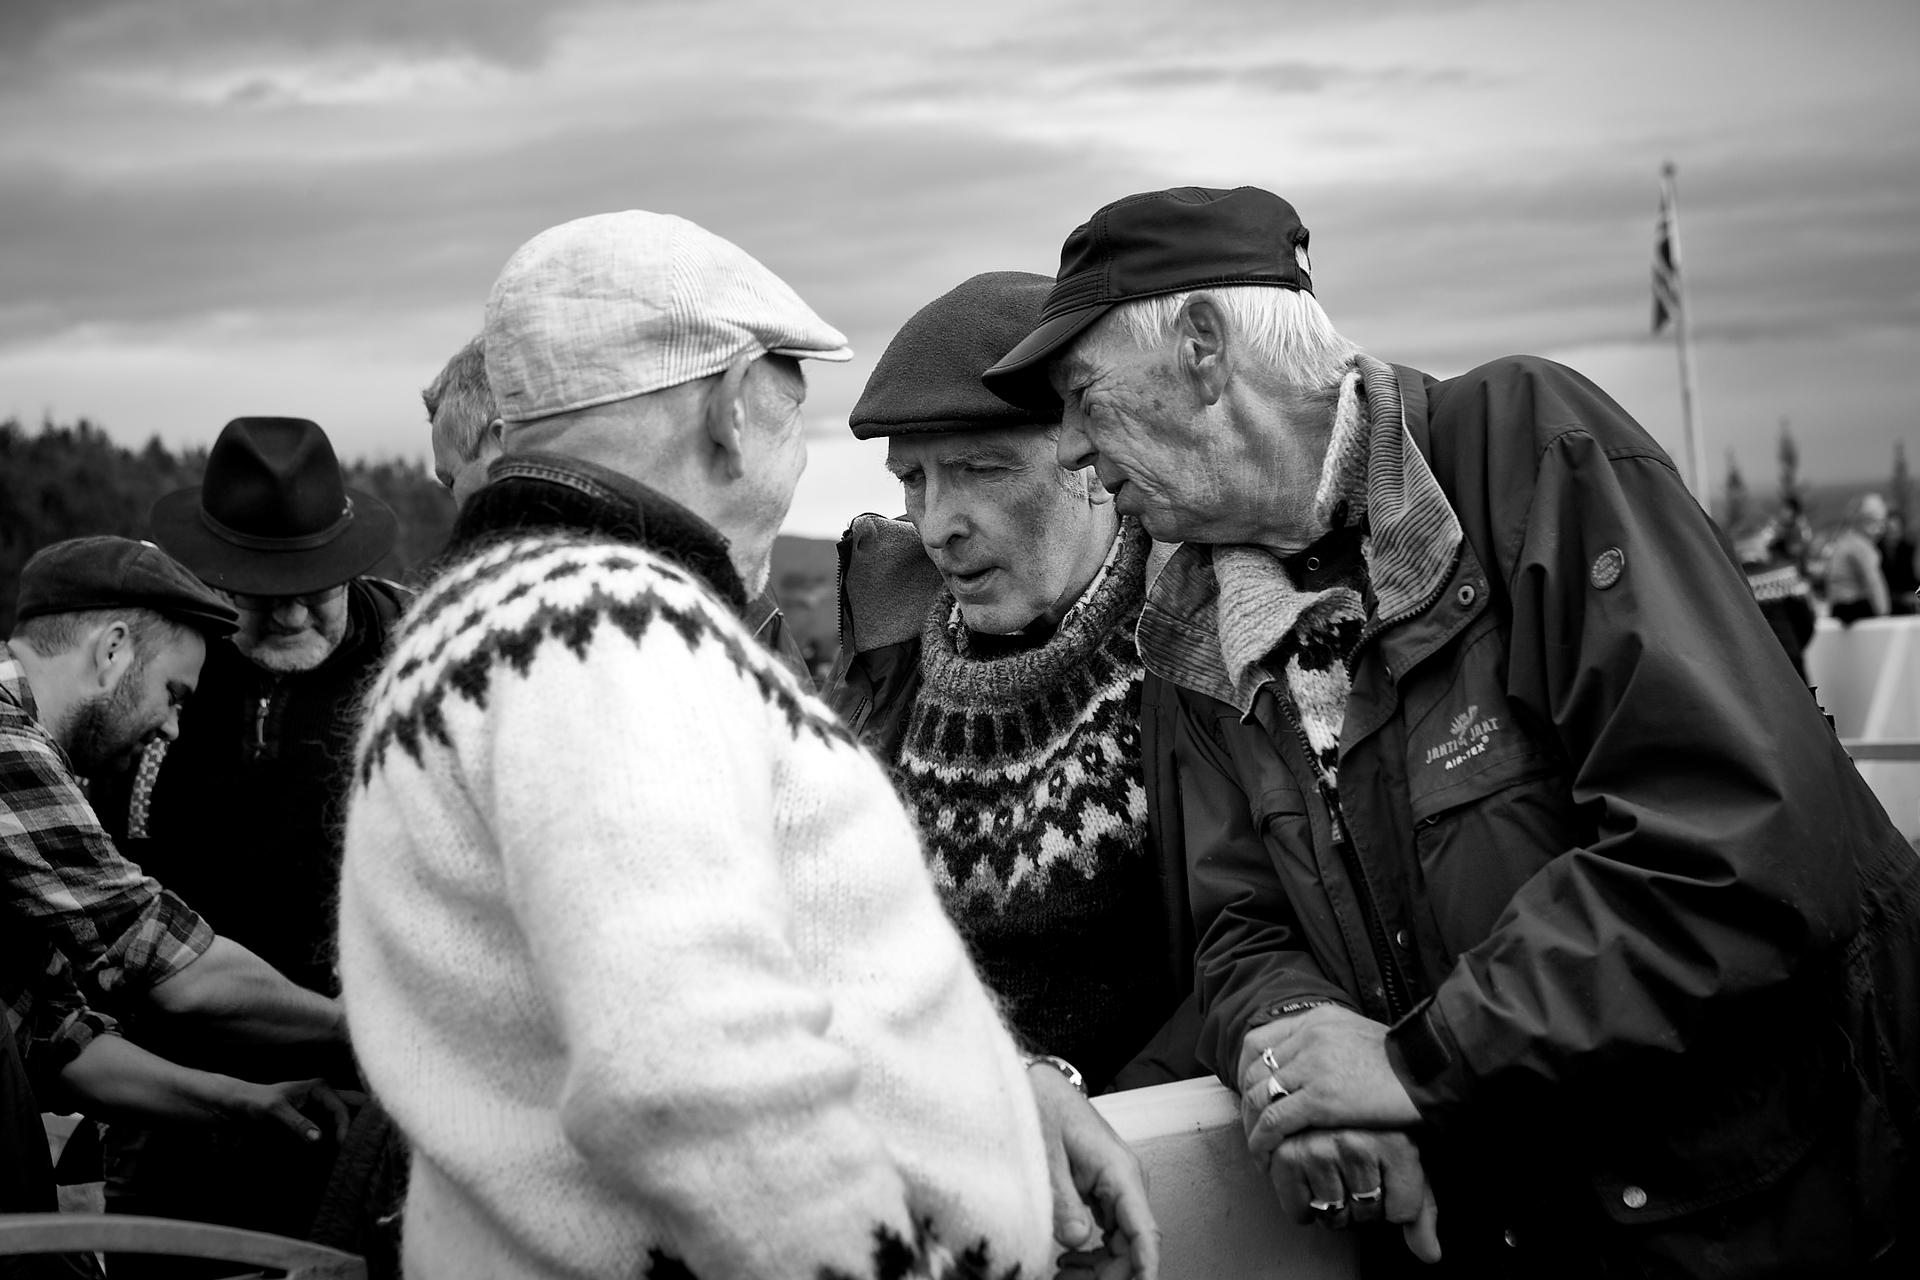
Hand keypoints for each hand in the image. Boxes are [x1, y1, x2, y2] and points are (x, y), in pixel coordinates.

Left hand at [228, 1078, 362, 1143]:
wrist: (242, 1105)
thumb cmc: (257, 1103)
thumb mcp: (275, 1112)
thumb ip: (297, 1123)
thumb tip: (319, 1138)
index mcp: (321, 1088)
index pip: (342, 1108)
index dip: (345, 1127)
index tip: (342, 1146)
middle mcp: (326, 1095)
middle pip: (355, 1105)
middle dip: (364, 1120)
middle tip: (371, 1139)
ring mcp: (323, 1107)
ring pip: (349, 1116)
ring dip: (353, 1129)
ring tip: (360, 1147)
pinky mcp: (317, 1119)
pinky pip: (336, 1126)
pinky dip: (342, 1136)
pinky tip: (344, 1149)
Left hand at [1027, 1063, 1159, 1279]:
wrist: (1041, 1085)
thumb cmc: (1044, 1109)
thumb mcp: (1044, 1155)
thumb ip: (1061, 1199)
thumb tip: (1078, 1241)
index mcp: (1119, 1171)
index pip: (1144, 1229)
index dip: (1145, 1266)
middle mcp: (1128, 1181)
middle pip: (1134, 1244)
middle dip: (1110, 1274)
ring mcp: (1120, 1187)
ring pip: (1123, 1243)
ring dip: (1100, 1268)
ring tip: (1062, 1277)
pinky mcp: (1107, 1192)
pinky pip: (1112, 1233)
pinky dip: (1094, 1254)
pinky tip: (1069, 1263)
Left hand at [1238, 1005, 1419, 1144]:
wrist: (1431, 1071)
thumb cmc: (1402, 1062)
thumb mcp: (1356, 1036)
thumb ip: (1327, 1045)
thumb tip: (1306, 1066)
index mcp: (1315, 1020)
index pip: (1258, 1042)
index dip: (1246, 1072)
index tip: (1250, 1097)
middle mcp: (1308, 1037)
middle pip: (1254, 1071)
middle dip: (1247, 1104)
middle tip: (1252, 1128)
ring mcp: (1312, 1066)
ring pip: (1260, 1098)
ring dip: (1252, 1126)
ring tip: (1259, 1148)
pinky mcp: (1321, 1098)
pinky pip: (1275, 1122)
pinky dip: (1263, 1141)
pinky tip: (1266, 1158)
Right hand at [1263, 1127, 1440, 1263]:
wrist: (1328, 1094)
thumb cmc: (1372, 1132)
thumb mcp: (1404, 1164)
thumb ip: (1421, 1213)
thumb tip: (1431, 1255)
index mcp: (1395, 1144)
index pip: (1402, 1211)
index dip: (1394, 1204)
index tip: (1385, 1177)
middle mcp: (1358, 1144)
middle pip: (1367, 1214)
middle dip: (1361, 1205)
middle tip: (1353, 1173)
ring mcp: (1320, 1149)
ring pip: (1334, 1215)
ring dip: (1331, 1205)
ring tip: (1331, 1175)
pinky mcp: (1288, 1155)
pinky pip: (1300, 1210)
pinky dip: (1301, 1207)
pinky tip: (1307, 1181)